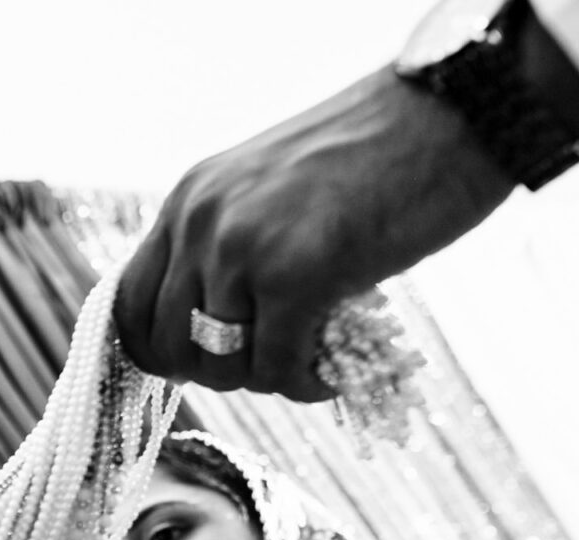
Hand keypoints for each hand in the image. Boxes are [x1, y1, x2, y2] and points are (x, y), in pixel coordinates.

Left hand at [114, 67, 514, 400]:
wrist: (451, 114)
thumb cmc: (375, 157)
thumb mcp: (271, 192)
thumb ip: (231, 246)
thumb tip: (213, 328)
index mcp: (188, 201)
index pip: (127, 301)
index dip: (157, 349)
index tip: (200, 362)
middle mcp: (201, 223)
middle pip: (166, 344)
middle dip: (215, 371)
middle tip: (267, 364)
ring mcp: (242, 249)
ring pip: (220, 362)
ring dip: (265, 378)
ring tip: (307, 363)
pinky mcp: (295, 277)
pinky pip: (276, 367)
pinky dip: (303, 386)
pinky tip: (330, 375)